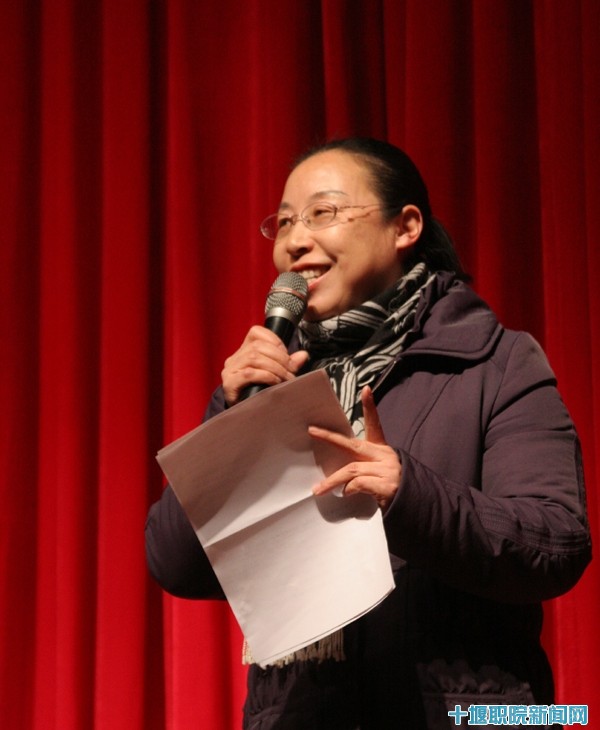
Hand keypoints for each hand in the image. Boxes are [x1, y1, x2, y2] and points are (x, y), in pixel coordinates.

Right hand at [221, 325, 308, 404]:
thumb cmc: (261, 392)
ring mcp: (230, 370)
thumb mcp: (277, 373)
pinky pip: (249, 373)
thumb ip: (288, 363)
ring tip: (285, 378)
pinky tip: (275, 383)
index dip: (275, 341)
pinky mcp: (229, 384)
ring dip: (275, 368)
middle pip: (258, 346)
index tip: (286, 356)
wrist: (246, 416)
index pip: (257, 332)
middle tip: (291, 371)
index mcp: (244, 350)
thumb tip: (303, 355)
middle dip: (279, 357)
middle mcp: (234, 358)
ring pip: (254, 358)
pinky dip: (266, 376)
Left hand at [309, 386, 401, 510]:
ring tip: (319, 489)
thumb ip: (361, 467)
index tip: (366, 389)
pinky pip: (359, 484)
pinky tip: (346, 493)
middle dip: (330, 438)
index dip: (370, 407)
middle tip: (312, 431)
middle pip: (352, 445)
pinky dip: (349, 489)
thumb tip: (338, 475)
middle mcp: (384, 456)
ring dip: (332, 480)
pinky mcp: (387, 485)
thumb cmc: (390, 488)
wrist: (415, 506)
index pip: (375, 424)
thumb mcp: (378, 472)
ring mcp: (387, 470)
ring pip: (351, 470)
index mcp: (381, 450)